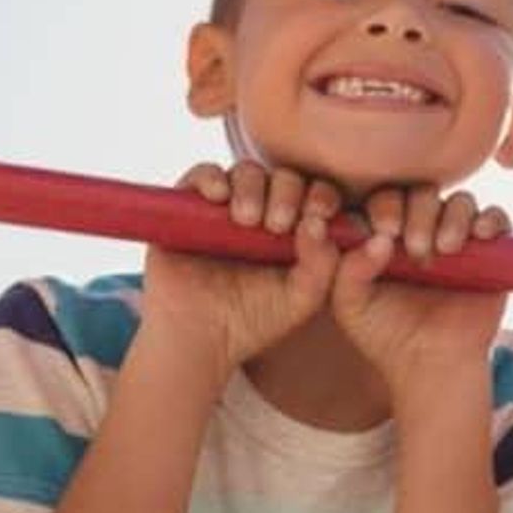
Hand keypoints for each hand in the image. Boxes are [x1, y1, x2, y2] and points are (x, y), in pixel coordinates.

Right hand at [143, 162, 342, 383]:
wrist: (199, 340)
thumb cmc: (254, 320)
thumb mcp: (302, 297)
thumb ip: (323, 263)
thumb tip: (319, 222)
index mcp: (297, 229)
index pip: (317, 195)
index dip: (322, 197)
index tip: (320, 215)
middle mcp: (265, 212)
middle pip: (285, 178)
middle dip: (288, 194)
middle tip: (279, 225)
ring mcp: (227, 209)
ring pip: (247, 173)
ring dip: (252, 188)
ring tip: (247, 221)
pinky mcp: (188, 209)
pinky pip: (201, 175)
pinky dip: (211, 178)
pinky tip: (218, 198)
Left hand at [329, 185, 511, 397]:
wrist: (430, 362)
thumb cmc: (385, 332)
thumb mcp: (350, 304)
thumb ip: (347, 270)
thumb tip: (377, 237)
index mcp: (386, 233)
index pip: (385, 197)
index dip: (383, 205)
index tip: (382, 231)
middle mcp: (422, 226)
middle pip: (423, 193)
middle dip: (417, 213)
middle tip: (414, 247)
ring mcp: (458, 235)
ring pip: (460, 201)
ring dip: (452, 218)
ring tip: (443, 251)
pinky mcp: (491, 249)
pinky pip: (496, 217)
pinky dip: (490, 220)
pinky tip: (478, 237)